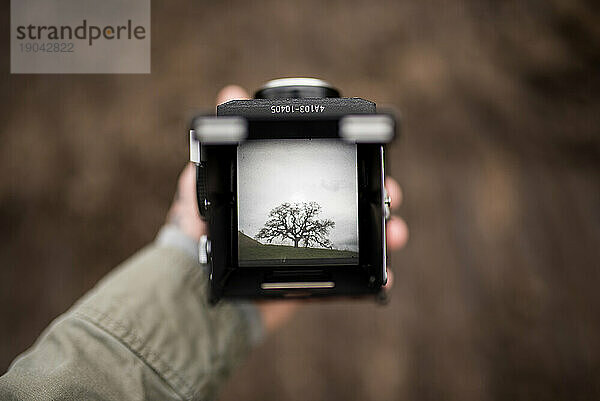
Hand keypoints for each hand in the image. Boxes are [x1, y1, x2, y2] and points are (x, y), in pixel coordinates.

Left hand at [166, 85, 408, 334]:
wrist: (194, 287)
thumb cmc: (196, 235)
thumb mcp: (204, 183)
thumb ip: (222, 138)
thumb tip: (230, 90)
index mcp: (287, 195)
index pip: (327, 175)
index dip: (353, 166)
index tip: (371, 157)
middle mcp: (304, 219)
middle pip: (354, 202)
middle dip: (379, 194)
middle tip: (390, 192)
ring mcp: (313, 251)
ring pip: (362, 238)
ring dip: (386, 232)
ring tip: (395, 231)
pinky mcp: (313, 282)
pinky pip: (353, 279)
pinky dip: (377, 278)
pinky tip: (387, 276)